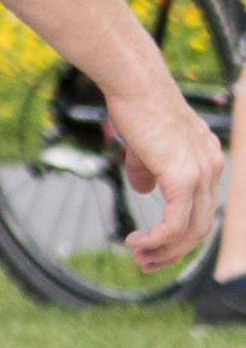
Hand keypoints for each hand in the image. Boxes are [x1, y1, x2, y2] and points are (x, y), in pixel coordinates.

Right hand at [126, 95, 229, 283]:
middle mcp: (211, 168)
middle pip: (201, 227)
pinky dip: (156, 239)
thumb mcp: (144, 144)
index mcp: (206, 161)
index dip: (178, 234)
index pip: (201, 209)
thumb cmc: (136, 106)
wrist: (135, 84)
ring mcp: (200, 173)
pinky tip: (135, 241)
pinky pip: (174, 222)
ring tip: (139, 257)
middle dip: (173, 251)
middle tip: (145, 263)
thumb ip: (148, 169)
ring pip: (191, 230)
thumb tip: (146, 191)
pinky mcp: (182, 176)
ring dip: (164, 250)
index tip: (152, 247)